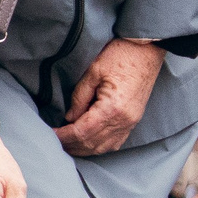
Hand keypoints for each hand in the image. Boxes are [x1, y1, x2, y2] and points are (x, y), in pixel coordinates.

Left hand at [55, 37, 164, 155]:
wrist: (147, 49)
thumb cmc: (121, 55)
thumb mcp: (93, 72)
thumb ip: (79, 98)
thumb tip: (69, 118)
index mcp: (112, 108)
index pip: (82, 132)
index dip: (63, 136)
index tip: (49, 134)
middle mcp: (124, 120)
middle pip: (91, 143)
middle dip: (70, 145)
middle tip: (54, 141)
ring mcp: (131, 122)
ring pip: (103, 147)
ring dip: (83, 148)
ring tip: (66, 143)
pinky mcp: (134, 120)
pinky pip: (115, 142)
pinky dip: (98, 146)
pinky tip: (86, 142)